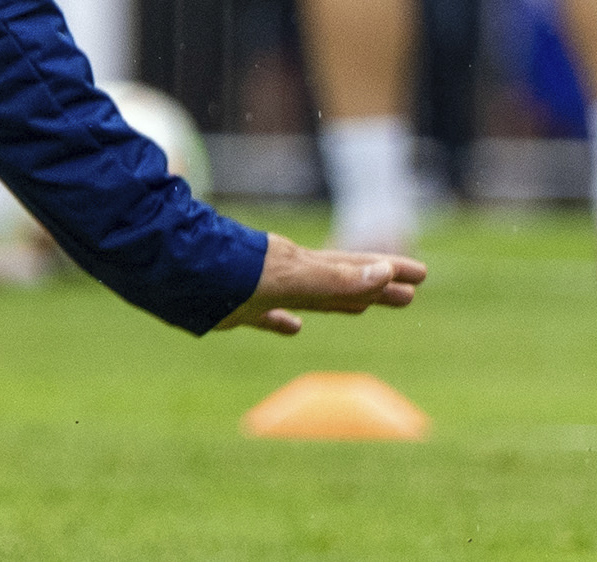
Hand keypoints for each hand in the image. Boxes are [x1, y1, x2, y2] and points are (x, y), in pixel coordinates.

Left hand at [230, 233, 425, 336]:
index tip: (420, 275)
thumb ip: (336, 279)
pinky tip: (292, 329)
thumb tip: (384, 272)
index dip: (389, 273)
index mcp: (306, 267)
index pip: (357, 269)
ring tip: (363, 307)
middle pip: (342, 282)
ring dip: (341, 302)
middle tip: (409, 294)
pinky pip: (269, 316)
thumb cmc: (234, 272)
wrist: (176, 269)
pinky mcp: (237, 307)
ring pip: (312, 296)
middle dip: (376, 287)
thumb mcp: (292, 278)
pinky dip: (284, 322)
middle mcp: (289, 275)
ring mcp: (263, 289)